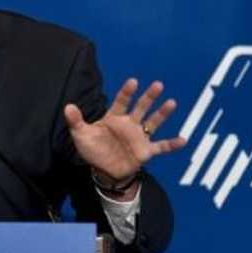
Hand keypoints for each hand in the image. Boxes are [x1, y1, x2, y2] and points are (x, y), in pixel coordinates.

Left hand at [63, 78, 185, 185]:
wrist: (104, 170)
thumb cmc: (93, 150)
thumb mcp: (81, 135)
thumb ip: (76, 121)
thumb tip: (68, 106)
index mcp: (114, 118)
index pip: (121, 102)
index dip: (127, 93)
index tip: (133, 82)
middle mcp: (129, 124)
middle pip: (141, 107)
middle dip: (149, 97)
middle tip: (158, 85)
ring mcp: (139, 137)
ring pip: (153, 122)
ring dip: (162, 114)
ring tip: (171, 103)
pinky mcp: (146, 151)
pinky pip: (161, 146)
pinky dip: (171, 144)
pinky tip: (183, 140)